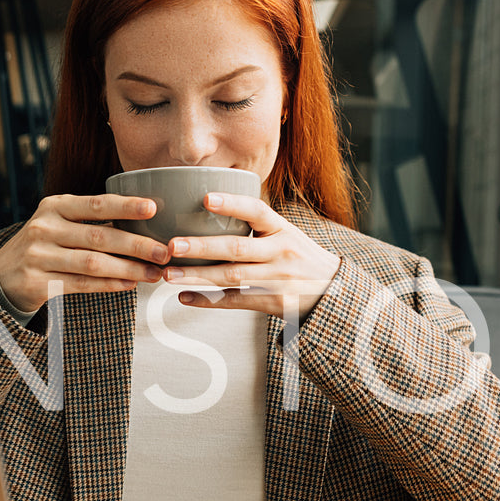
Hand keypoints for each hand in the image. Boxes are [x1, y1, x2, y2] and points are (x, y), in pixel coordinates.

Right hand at [0, 193, 171, 314]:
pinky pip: (81, 284)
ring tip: (153, 273)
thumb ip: (92, 221)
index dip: (125, 206)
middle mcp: (45, 228)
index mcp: (54, 206)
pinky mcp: (38, 282)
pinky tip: (129, 284)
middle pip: (98, 236)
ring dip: (127, 269)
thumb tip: (146, 223)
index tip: (153, 208)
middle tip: (163, 252)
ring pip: (92, 263)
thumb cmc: (45, 244)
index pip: (95, 204)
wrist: (3, 275)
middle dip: (136, 245)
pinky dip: (108, 285)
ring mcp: (39, 255)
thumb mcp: (60, 223)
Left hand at [162, 193, 340, 318]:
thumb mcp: (286, 233)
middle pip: (236, 248)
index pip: (257, 210)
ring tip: (168, 274)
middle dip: (201, 247)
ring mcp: (277, 279)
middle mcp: (281, 252)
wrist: (331, 291)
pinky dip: (207, 301)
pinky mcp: (272, 302)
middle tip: (171, 245)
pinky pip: (235, 301)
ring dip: (196, 276)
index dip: (232, 204)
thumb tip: (209, 204)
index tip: (206, 198)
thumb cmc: (298, 257)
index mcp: (282, 229)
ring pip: (231, 277)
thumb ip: (257, 224)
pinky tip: (184, 297)